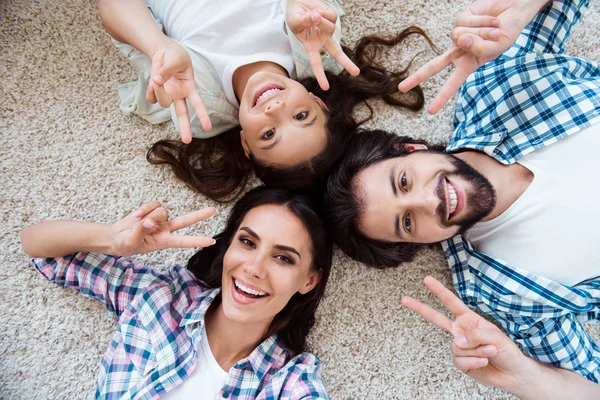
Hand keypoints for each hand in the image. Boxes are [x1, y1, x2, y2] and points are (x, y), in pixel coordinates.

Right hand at [109, 201, 215, 255]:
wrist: (115, 236)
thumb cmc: (124, 244)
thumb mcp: (131, 242)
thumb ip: (140, 231)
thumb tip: (149, 221)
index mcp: (164, 242)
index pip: (184, 241)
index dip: (197, 241)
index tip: (212, 241)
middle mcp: (165, 229)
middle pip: (185, 221)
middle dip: (199, 215)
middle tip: (213, 210)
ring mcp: (159, 219)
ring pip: (162, 210)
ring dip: (149, 214)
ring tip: (138, 222)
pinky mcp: (152, 210)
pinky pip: (153, 204)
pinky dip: (144, 208)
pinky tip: (136, 215)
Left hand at [146, 40, 212, 142]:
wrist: (164, 52)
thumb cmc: (175, 56)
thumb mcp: (175, 59)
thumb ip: (167, 70)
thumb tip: (157, 81)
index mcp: (189, 87)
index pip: (197, 103)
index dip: (202, 115)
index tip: (208, 127)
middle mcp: (180, 95)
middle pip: (183, 114)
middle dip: (185, 127)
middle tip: (187, 141)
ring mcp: (168, 95)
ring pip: (163, 102)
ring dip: (158, 91)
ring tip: (158, 76)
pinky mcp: (156, 93)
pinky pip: (151, 98)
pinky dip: (150, 90)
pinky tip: (154, 81)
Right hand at [286, 0, 359, 89]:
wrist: (298, 3)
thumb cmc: (294, 16)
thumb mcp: (295, 21)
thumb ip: (306, 21)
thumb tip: (318, 18)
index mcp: (311, 46)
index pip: (316, 64)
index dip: (321, 75)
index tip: (325, 87)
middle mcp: (322, 40)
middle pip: (337, 54)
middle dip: (347, 63)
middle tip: (356, 73)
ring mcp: (328, 30)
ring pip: (330, 27)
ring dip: (319, 20)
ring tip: (311, 14)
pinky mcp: (332, 18)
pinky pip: (331, 16)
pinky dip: (323, 11)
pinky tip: (316, 10)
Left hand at [399, 0, 545, 113]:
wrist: (514, 10)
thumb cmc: (508, 32)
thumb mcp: (499, 45)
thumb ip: (479, 47)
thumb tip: (458, 39)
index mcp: (469, 64)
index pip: (453, 83)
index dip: (442, 97)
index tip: (431, 111)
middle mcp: (460, 52)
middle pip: (434, 66)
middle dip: (418, 77)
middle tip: (401, 89)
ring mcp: (458, 36)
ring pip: (461, 37)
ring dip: (483, 32)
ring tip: (495, 29)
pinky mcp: (459, 20)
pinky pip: (466, 23)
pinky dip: (482, 21)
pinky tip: (490, 19)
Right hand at [402, 276, 534, 391]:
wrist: (512, 373)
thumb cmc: (507, 351)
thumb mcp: (495, 336)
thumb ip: (475, 335)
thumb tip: (457, 341)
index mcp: (469, 320)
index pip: (452, 303)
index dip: (439, 291)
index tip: (427, 280)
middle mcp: (461, 332)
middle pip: (437, 318)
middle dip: (420, 308)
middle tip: (404, 299)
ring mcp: (459, 347)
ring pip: (458, 346)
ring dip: (477, 350)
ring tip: (490, 352)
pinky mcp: (460, 362)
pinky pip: (461, 360)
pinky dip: (475, 361)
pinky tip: (484, 362)